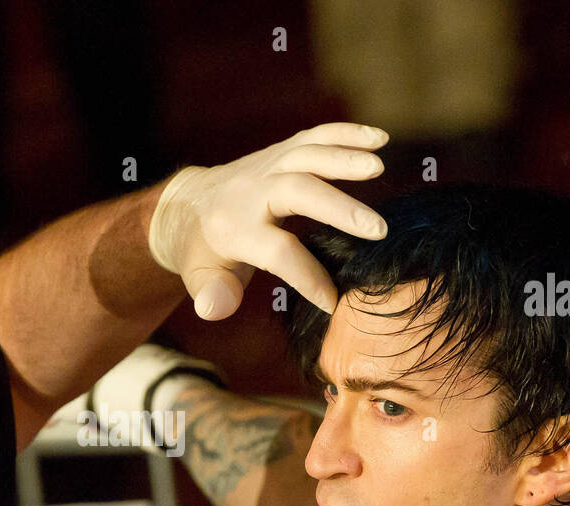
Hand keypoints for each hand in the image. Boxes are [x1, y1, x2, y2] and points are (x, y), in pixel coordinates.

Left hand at [147, 122, 388, 319]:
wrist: (191, 202)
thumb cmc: (203, 250)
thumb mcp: (199, 277)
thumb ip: (209, 293)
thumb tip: (212, 308)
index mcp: (235, 229)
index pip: (277, 252)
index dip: (307, 276)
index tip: (333, 300)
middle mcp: (252, 191)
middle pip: (296, 191)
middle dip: (337, 208)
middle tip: (377, 229)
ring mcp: (268, 166)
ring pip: (306, 154)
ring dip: (343, 157)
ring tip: (378, 166)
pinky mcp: (282, 152)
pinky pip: (314, 136)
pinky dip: (346, 133)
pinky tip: (379, 139)